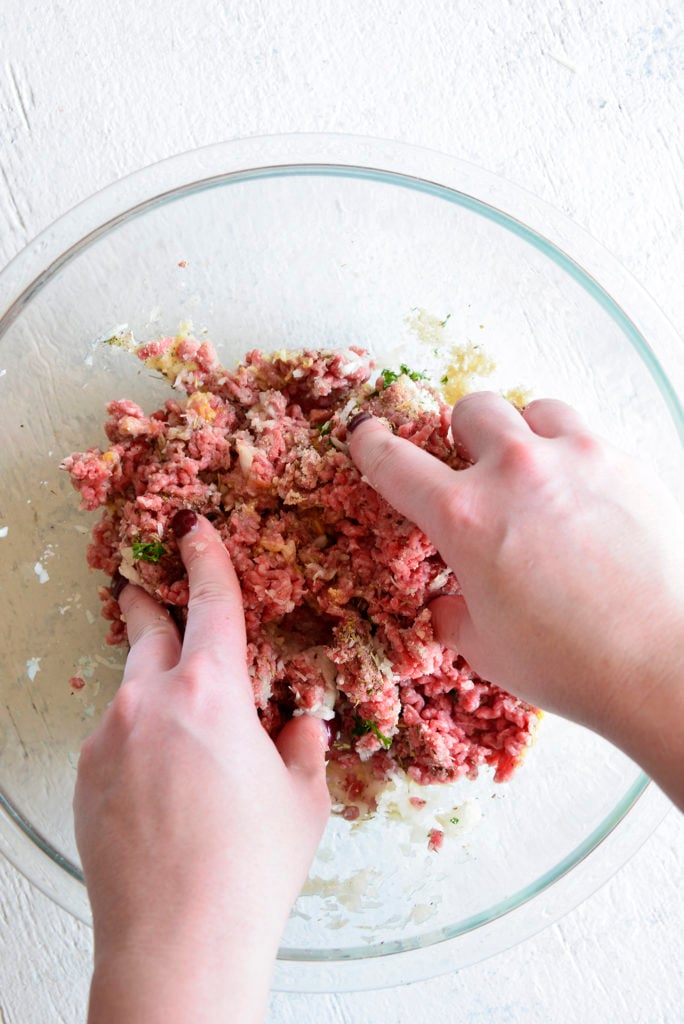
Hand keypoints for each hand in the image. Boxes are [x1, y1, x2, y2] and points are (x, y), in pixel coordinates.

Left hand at [74, 513, 330, 1023]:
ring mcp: (109, 738)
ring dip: (151, 687)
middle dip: (152, 605)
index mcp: (212, 693)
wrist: (178, 941)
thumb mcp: (301, 801)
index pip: (210, 602)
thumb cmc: (251, 869)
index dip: (204, 557)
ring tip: (179, 722)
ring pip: (130, 688)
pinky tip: (160, 782)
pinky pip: (113, 737)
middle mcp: (150, 702)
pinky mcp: (86, 776)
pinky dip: (135, 738)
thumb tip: (301, 728)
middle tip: (150, 590)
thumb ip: (301, 748)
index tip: (192, 529)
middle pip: (148, 630)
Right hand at [349, 394, 683, 807]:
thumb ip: (452, 612)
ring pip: (532, 407)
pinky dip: (570, 452)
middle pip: (471, 408)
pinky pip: (584, 432)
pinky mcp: (622, 462)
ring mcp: (574, 458)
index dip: (371, 444)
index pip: (394, 460)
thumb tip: (449, 599)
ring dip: (521, 433)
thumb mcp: (484, 647)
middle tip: (475, 472)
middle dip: (463, 437)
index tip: (369, 436)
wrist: (660, 664)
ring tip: (533, 472)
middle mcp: (515, 472)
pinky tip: (580, 494)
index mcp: (464, 516)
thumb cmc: (568, 664)